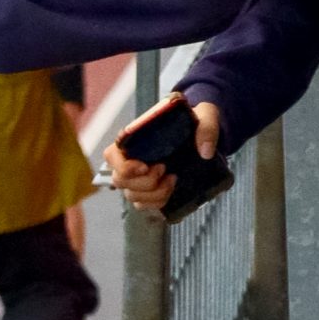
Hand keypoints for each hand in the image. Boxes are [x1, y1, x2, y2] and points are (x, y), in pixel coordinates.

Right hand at [105, 97, 222, 214]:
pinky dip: (157, 202)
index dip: (123, 165)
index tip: (145, 166)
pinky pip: (143, 205)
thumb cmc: (195, 121)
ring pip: (131, 195)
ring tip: (172, 179)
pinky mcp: (149, 190)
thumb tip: (205, 152)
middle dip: (144, 182)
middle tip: (164, 169)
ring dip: (153, 193)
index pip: (111, 155)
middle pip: (119, 180)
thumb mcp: (205, 115)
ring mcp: (138, 177)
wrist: (202, 135)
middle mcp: (131, 160)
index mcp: (134, 139)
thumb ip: (207, 128)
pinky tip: (171, 189)